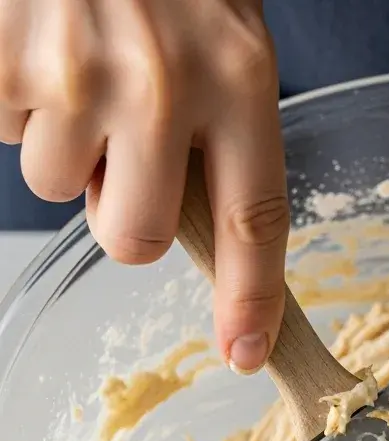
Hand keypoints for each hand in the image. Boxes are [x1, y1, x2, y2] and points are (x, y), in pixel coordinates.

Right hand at [0, 0, 287, 372]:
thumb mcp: (223, 33)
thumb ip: (219, 127)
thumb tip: (184, 225)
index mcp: (241, 76)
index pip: (256, 221)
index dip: (249, 298)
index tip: (244, 353)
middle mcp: (163, 82)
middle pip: (137, 239)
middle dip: (124, 216)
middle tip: (120, 151)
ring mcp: (74, 72)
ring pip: (57, 187)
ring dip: (64, 144)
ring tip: (75, 62)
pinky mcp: (2, 63)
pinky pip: (3, 132)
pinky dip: (13, 103)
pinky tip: (34, 46)